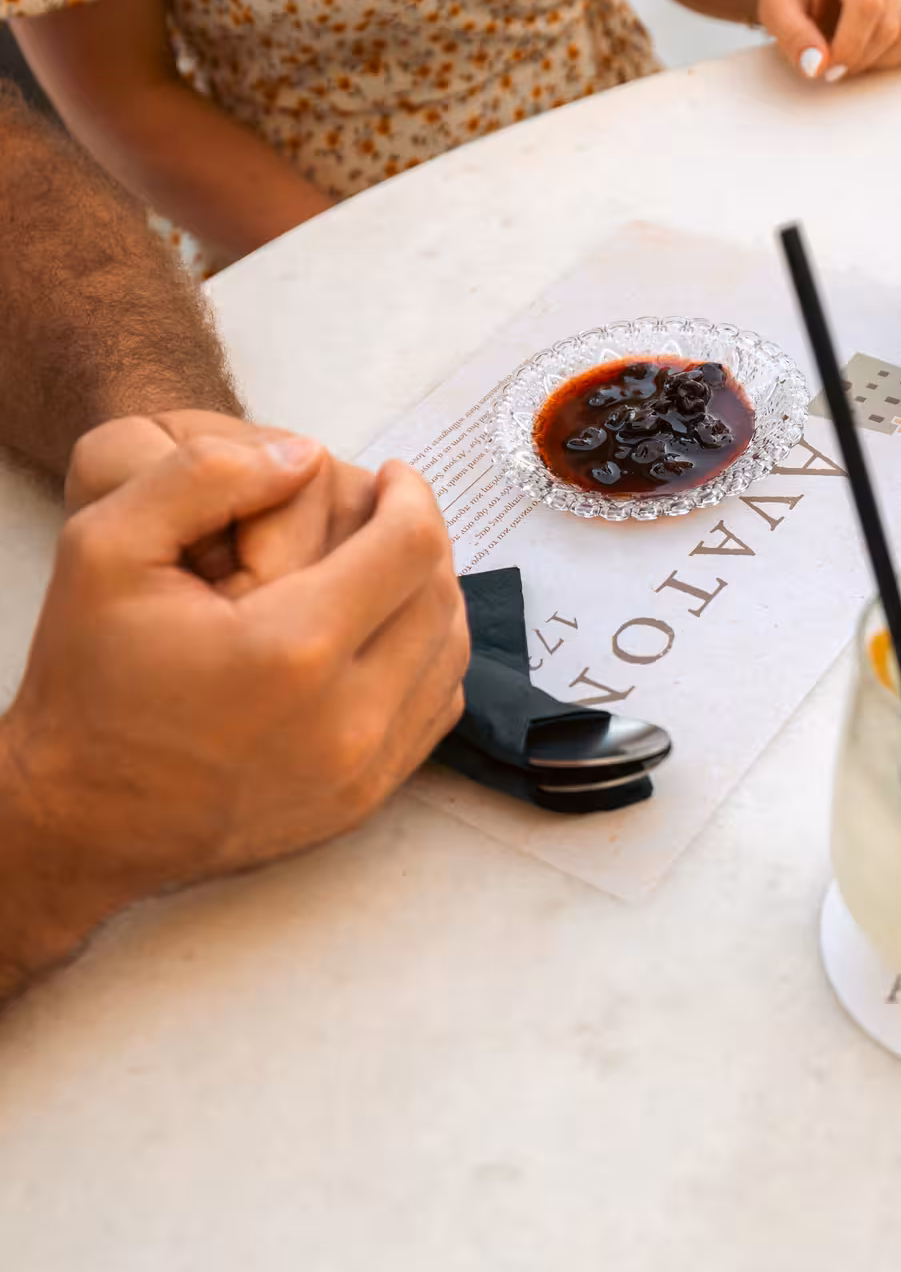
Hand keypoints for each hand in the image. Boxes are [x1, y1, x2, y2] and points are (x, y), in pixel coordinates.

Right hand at [5, 434, 468, 949]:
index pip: (410, 546)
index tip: (391, 475)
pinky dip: (427, 659)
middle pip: (440, 598)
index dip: (411, 494)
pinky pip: (432, 712)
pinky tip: (384, 629)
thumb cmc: (89, 681)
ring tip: (390, 563)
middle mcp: (345, 718)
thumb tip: (305, 453)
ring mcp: (360, 770)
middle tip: (390, 510)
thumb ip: (205, 477)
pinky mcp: (361, 801)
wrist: (80, 818)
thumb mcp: (108, 547)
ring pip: (449, 657)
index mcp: (291, 648)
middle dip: (426, 538)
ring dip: (434, 596)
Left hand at [746, 0, 900, 84]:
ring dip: (882, 60)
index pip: (867, 3)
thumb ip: (792, 36)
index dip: (850, 47)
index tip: (828, 69)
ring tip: (851, 54)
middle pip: (890, 25)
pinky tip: (876, 51)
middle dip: (860, 58)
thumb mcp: (774, 9)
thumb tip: (817, 66)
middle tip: (832, 67)